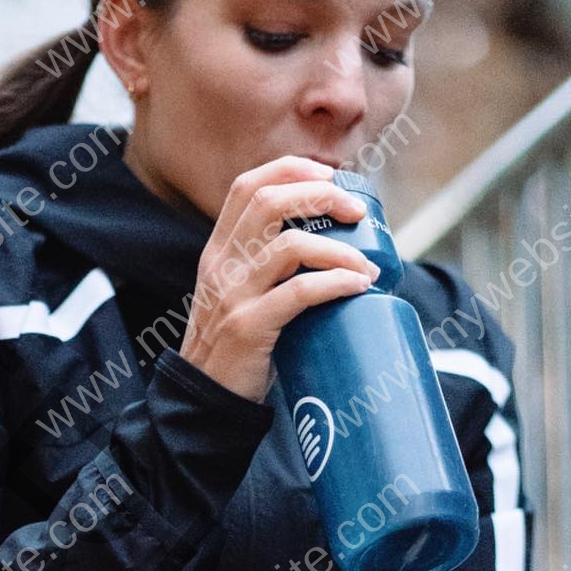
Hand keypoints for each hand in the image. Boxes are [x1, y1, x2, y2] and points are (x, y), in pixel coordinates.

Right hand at [180, 156, 379, 401]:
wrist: (204, 401)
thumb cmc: (235, 348)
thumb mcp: (237, 294)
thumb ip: (266, 268)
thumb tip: (329, 247)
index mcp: (218, 250)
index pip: (248, 186)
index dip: (291, 170)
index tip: (330, 176)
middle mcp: (222, 265)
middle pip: (270, 202)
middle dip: (321, 195)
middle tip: (357, 211)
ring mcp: (233, 295)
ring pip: (291, 246)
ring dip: (339, 249)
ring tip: (366, 265)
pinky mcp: (248, 327)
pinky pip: (299, 293)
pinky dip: (336, 283)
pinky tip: (358, 286)